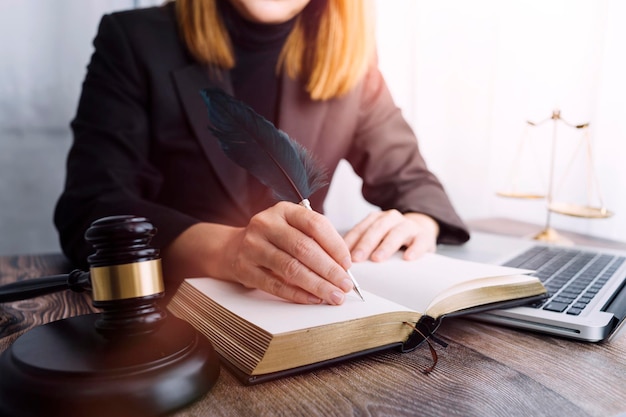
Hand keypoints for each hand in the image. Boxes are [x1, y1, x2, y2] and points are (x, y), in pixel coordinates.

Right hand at [162, 202, 353, 304]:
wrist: (232, 248)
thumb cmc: (273, 239)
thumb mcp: (291, 228)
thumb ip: (315, 240)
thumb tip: (343, 266)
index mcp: (284, 210)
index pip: (315, 224)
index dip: (336, 245)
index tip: (348, 264)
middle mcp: (266, 224)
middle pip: (304, 248)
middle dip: (330, 270)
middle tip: (346, 285)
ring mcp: (253, 246)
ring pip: (291, 268)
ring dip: (317, 285)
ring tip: (334, 296)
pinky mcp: (244, 268)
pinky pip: (275, 285)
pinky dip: (297, 294)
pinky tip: (313, 300)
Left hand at [343, 210, 438, 261]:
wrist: (420, 231)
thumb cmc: (392, 239)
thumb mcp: (376, 239)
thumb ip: (361, 247)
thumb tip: (340, 264)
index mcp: (376, 219)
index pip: (361, 228)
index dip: (351, 241)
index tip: (342, 255)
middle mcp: (391, 219)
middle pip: (377, 228)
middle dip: (365, 243)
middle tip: (357, 258)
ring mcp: (409, 226)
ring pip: (397, 232)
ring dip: (386, 245)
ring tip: (378, 258)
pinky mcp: (424, 236)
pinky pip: (420, 241)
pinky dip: (414, 249)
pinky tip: (408, 258)